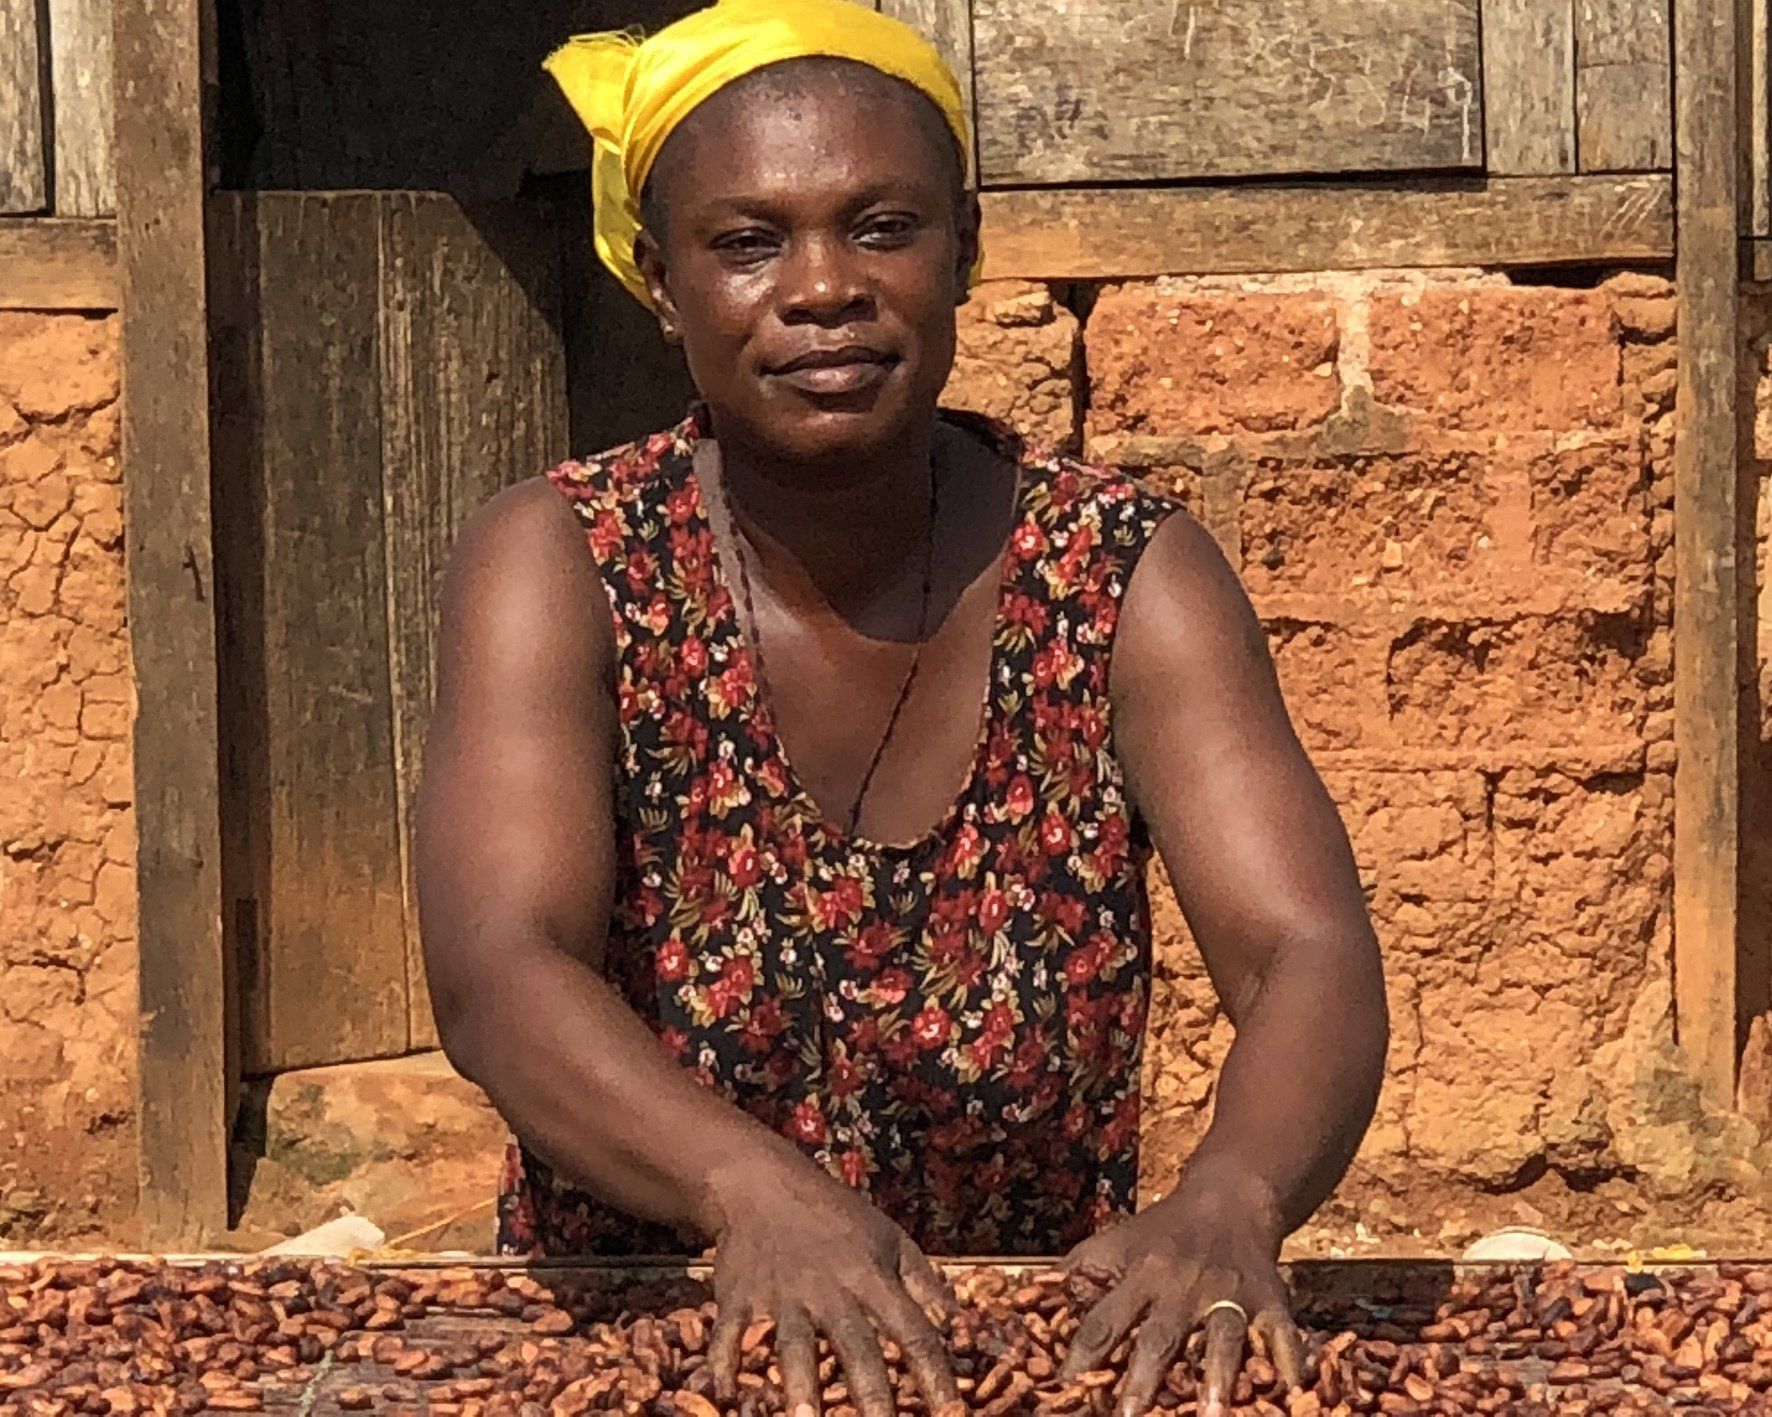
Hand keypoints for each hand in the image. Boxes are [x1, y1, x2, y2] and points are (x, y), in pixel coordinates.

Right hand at [703, 1149, 959, 1416]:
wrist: (764, 1184)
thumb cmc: (837, 1217)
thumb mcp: (891, 1238)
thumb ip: (926, 1284)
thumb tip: (962, 1328)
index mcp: (872, 1276)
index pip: (912, 1331)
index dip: (934, 1375)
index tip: (953, 1414)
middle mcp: (830, 1289)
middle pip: (855, 1345)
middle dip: (871, 1393)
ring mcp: (782, 1294)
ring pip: (794, 1344)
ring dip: (800, 1384)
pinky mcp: (739, 1297)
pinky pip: (730, 1334)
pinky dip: (724, 1362)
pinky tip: (725, 1394)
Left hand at [1058, 1173, 1307, 1416]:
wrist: (1228, 1199)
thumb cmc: (1161, 1233)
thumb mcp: (1116, 1242)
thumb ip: (1080, 1272)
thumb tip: (1031, 1299)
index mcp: (1140, 1273)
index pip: (1106, 1318)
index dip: (1083, 1353)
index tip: (1064, 1387)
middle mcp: (1183, 1285)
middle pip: (1161, 1335)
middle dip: (1145, 1377)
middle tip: (1129, 1415)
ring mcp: (1230, 1293)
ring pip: (1222, 1337)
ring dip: (1217, 1376)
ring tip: (1211, 1413)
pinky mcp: (1271, 1301)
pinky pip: (1283, 1339)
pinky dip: (1290, 1369)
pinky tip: (1291, 1396)